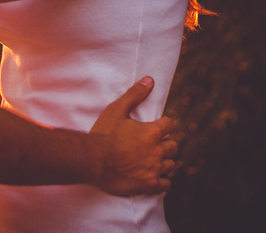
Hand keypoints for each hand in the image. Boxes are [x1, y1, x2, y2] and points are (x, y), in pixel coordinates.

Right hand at [88, 77, 179, 195]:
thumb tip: (150, 80)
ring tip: (154, 159)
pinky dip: (163, 180)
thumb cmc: (103, 134)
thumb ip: (135, 94)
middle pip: (173, 145)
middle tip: (154, 144)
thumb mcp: (116, 110)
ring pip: (171, 164)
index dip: (163, 124)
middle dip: (166, 143)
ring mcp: (154, 169)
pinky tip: (155, 175)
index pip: (170, 124)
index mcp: (153, 132)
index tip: (156, 126)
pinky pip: (166, 183)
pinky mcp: (149, 184)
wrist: (92, 160)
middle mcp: (158, 151)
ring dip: (165, 161)